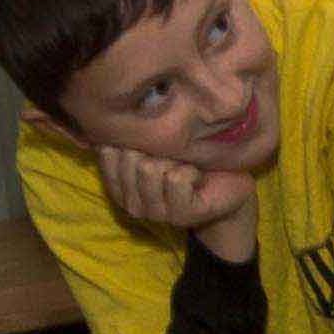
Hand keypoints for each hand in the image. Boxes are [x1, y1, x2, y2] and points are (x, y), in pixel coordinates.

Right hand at [98, 145, 258, 258]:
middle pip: (131, 159)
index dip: (135, 138)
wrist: (227, 183)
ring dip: (175, 160)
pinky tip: (197, 177)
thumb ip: (128, 138)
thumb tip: (105, 118)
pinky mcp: (181, 215)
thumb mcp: (153, 146)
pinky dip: (191, 170)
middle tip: (174, 157)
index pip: (109, 154)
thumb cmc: (187, 159)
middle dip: (157, 148)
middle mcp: (132, 205)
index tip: (153, 143)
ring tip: (185, 167)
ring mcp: (156, 213)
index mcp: (120, 187)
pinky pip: (176, 178)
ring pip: (151, 169)